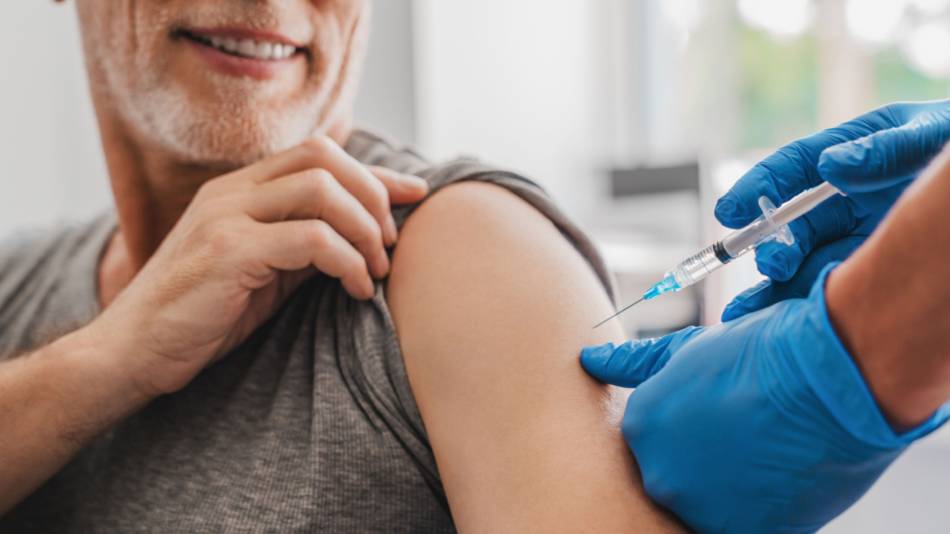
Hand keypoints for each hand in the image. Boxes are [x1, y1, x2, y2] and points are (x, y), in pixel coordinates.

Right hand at [92, 136, 427, 395]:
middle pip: (324, 157)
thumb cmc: (203, 316)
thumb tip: (366, 235)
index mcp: (241, 189)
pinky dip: (349, 262)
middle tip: (390, 246)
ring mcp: (227, 215)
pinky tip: (358, 291)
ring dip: (365, 229)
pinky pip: (312, 238)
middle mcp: (233, 191)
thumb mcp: (265, 272)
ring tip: (377, 272)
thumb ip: (305, 244)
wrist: (133, 352)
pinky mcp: (228, 251)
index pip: (320, 155)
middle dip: (373, 196)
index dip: (375, 173)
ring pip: (322, 189)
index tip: (416, 194)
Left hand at [581, 267, 948, 533]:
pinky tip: (780, 475)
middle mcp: (659, 474)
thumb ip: (632, 364)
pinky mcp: (743, 532)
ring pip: (709, 503)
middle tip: (746, 434)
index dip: (694, 425)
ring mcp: (700, 509)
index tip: (722, 415)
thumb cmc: (761, 354)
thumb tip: (588, 360)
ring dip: (732, 486)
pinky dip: (760, 506)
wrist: (833, 377)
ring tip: (765, 451)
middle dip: (706, 458)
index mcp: (640, 427)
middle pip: (678, 474)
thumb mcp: (687, 350)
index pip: (656, 439)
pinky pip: (743, 523)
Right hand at [717, 100, 949, 319]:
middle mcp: (845, 199)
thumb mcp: (930, 136)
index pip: (792, 170)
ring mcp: (855, 236)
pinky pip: (827, 288)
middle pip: (792, 224)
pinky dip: (793, 307)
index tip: (729, 212)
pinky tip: (766, 323)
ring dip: (776, 282)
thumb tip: (832, 165)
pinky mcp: (869, 271)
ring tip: (758, 303)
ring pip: (802, 261)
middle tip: (773, 266)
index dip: (757, 189)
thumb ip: (884, 150)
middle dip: (772, 246)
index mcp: (850, 157)